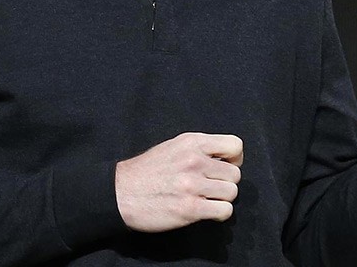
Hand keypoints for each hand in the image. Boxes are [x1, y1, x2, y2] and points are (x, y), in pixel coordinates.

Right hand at [114, 132, 243, 232]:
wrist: (121, 193)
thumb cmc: (146, 171)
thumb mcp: (173, 146)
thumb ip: (199, 148)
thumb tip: (225, 158)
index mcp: (192, 142)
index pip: (235, 145)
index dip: (235, 159)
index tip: (225, 167)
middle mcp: (194, 161)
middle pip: (235, 174)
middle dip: (225, 182)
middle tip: (210, 187)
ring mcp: (193, 185)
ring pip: (232, 193)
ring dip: (222, 199)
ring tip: (206, 199)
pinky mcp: (190, 208)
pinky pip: (224, 211)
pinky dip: (218, 213)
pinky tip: (206, 210)